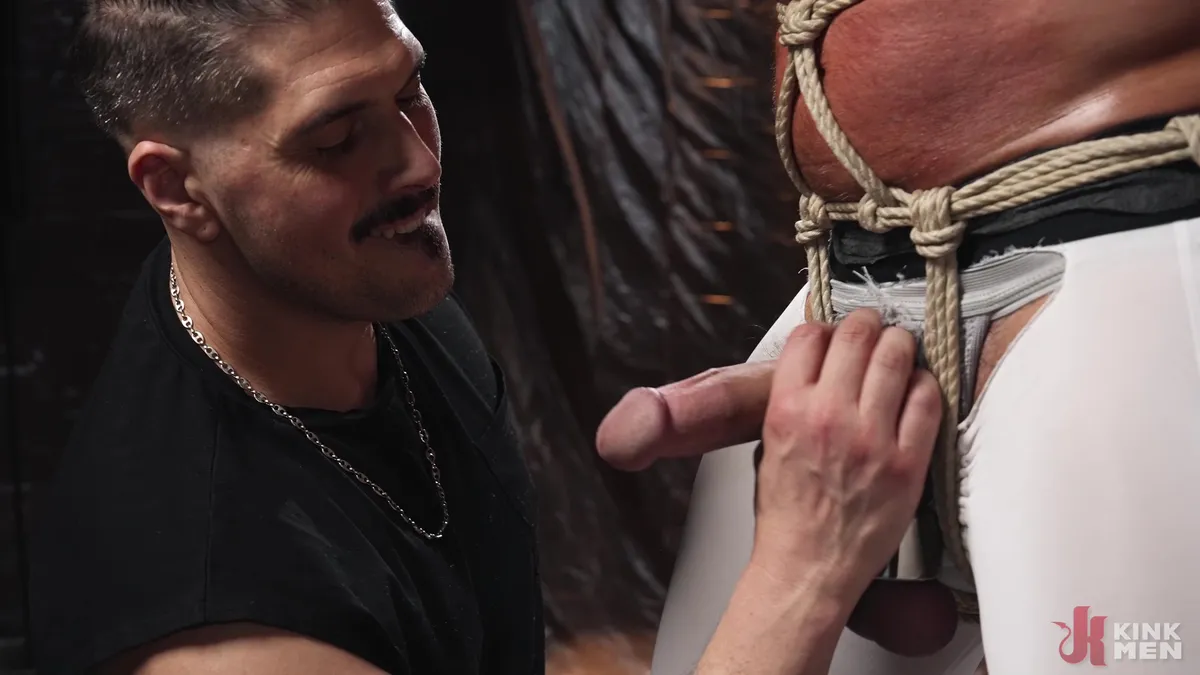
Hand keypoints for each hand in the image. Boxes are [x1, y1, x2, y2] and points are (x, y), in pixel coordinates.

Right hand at [751, 309, 941, 598]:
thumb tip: (818, 365)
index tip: (833, 334)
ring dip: (898, 345)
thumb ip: (790, 400)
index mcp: (787, 410)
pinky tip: (916, 390)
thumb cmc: (787, 513)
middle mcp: (828, 417)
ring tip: (897, 351)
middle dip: (866, 324)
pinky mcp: (907, 462)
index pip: (809, 336)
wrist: (807, 567)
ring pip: (896, 357)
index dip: (824, 329)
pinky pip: (927, 399)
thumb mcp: (767, 444)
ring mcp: (872, 439)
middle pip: (856, 335)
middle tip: (871, 329)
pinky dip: (924, 384)